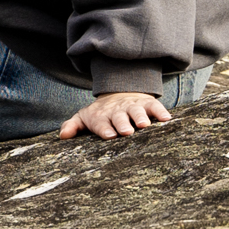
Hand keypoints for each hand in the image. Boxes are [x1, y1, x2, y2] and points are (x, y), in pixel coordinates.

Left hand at [56, 91, 175, 140]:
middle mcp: (117, 111)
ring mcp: (132, 106)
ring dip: (140, 117)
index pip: (101, 123)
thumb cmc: (101, 113)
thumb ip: (73, 126)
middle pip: (119, 118)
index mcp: (102, 116)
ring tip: (144, 125)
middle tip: (126, 131)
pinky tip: (166, 119)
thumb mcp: (84, 117)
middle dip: (122, 124)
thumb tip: (62, 135)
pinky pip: (154, 105)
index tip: (109, 136)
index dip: (105, 129)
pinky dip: (160, 111)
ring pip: (137, 111)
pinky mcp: (146, 103)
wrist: (118, 93)